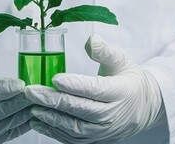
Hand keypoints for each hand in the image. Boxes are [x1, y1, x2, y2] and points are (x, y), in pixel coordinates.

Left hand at [26, 35, 164, 142]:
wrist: (143, 108)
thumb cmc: (128, 81)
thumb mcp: (122, 60)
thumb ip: (105, 51)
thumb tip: (91, 40)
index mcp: (121, 92)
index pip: (96, 89)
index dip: (75, 85)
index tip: (55, 79)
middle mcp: (113, 115)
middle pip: (81, 110)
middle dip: (54, 101)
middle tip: (31, 92)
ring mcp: (104, 131)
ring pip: (75, 128)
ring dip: (51, 118)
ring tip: (31, 107)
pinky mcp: (96, 140)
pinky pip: (73, 139)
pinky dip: (54, 131)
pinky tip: (38, 121)